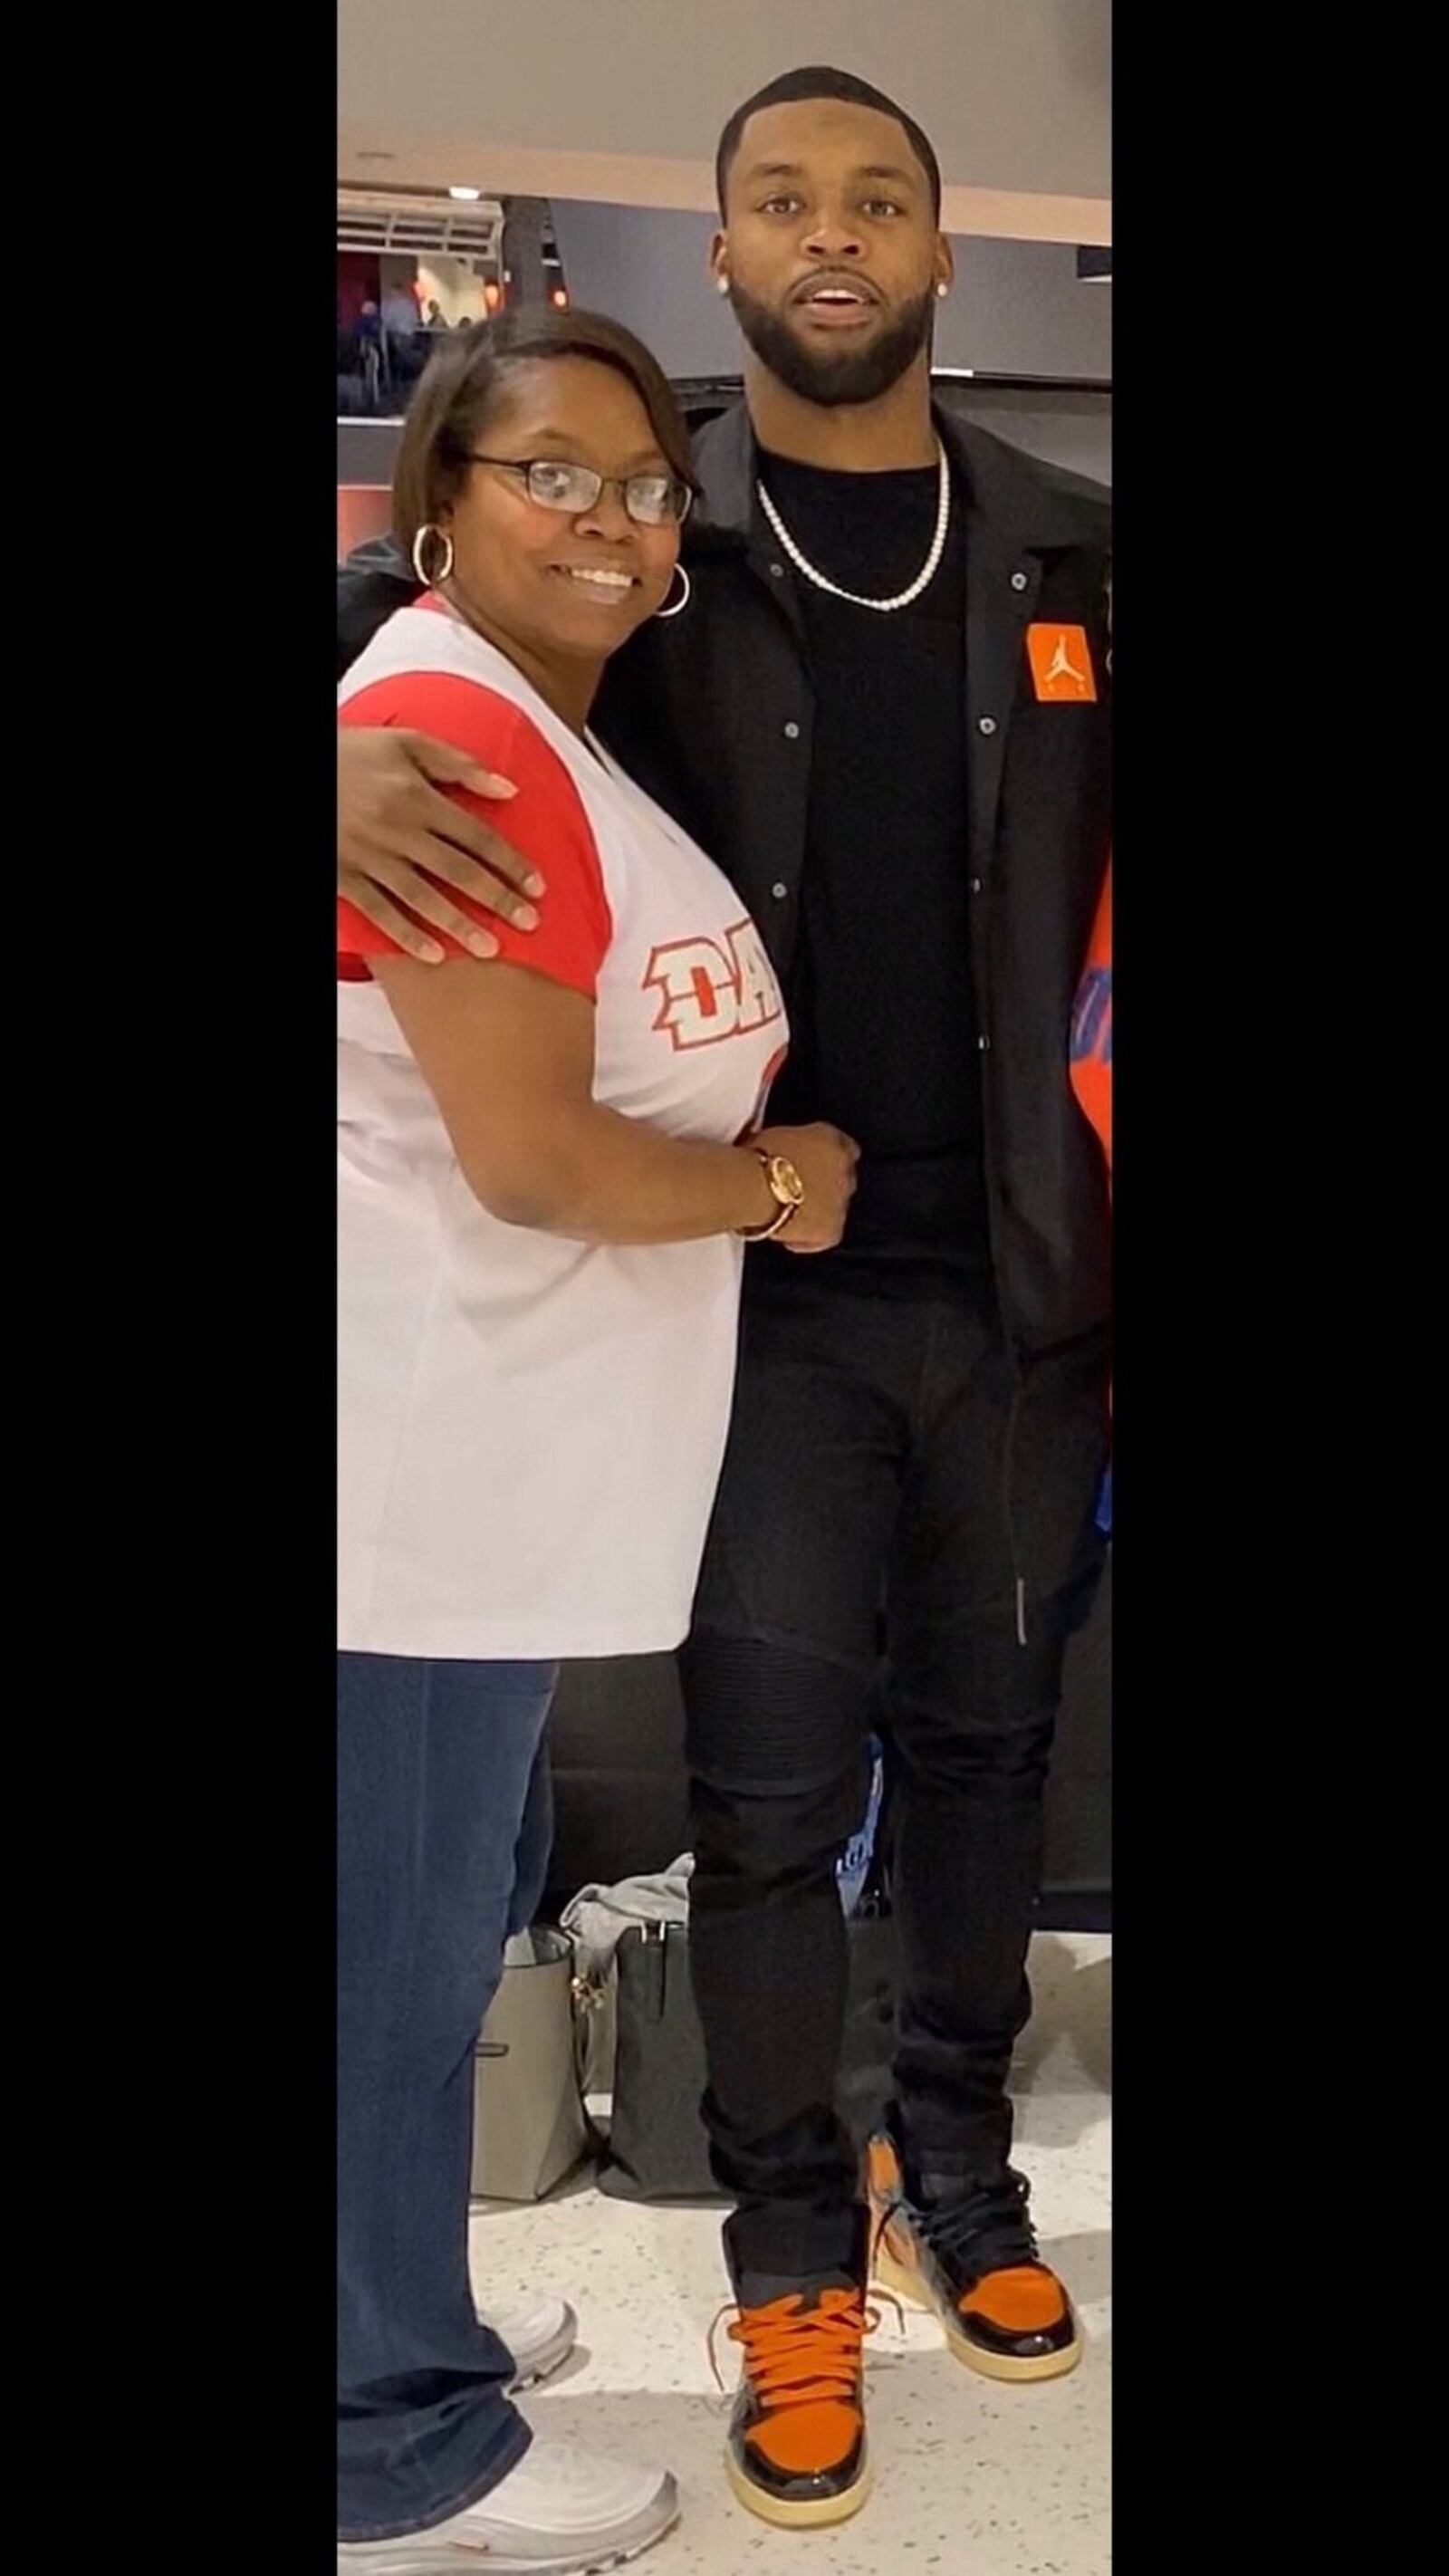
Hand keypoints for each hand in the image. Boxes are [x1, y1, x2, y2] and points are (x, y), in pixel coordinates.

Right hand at [338, 729, 539, 962]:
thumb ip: (459, 764)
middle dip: (496, 899)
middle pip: (457, 870)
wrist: (301, 768)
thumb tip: (509, 790)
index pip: (476, 835)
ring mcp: (369, 858)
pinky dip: (406, 935)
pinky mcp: (345, 878)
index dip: (510, 862)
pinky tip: (434, 955)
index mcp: (416, 797)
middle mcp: (397, 830)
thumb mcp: (406, 742)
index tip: (538, 886)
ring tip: (490, 950)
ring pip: (422, 897)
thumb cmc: (354, 753)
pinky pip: (379, 912)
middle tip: (528, 923)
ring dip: (458, 925)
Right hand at [752, 1123, 859, 1252]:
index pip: (844, 1146)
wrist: (754, 1187)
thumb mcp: (776, 1136)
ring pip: (836, 1208)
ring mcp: (840, 1201)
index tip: (813, 1163)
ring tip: (789, 1213)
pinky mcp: (831, 1230)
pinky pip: (825, 1238)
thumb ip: (792, 1144)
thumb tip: (781, 1152)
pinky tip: (790, 1238)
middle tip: (798, 1189)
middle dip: (824, 1184)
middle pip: (843, 1178)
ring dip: (817, 1210)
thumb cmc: (756, 1159)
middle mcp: (843, 1169)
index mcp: (830, 1139)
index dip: (826, 1157)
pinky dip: (809, 1240)